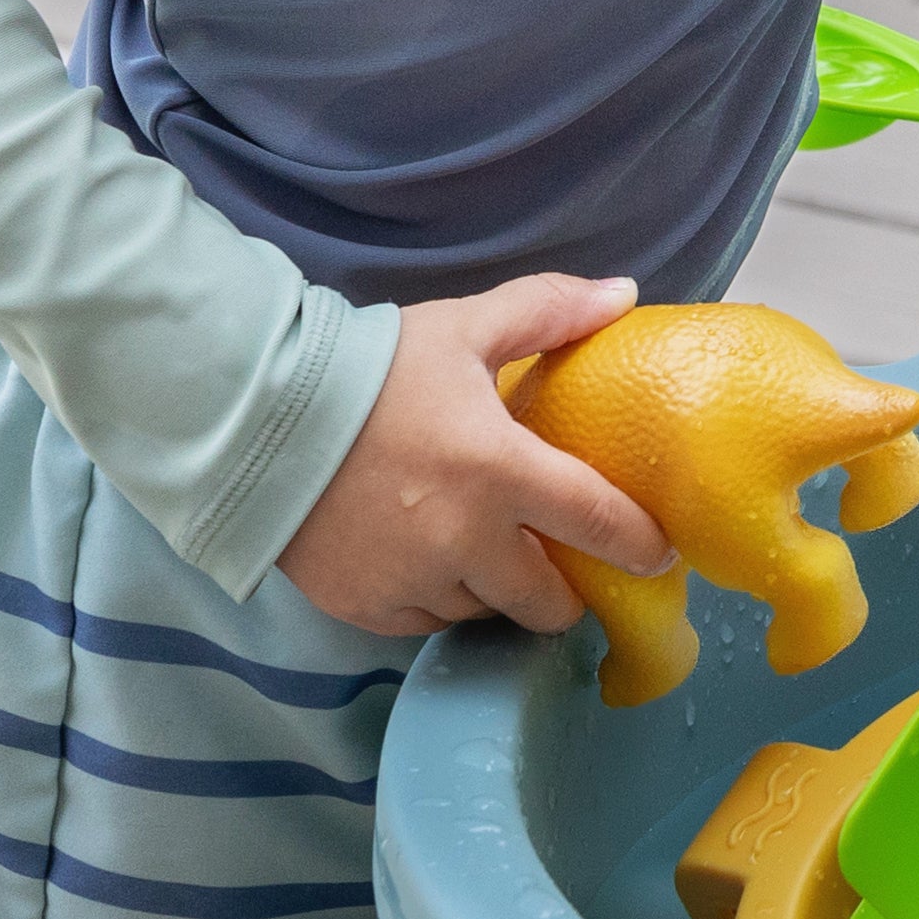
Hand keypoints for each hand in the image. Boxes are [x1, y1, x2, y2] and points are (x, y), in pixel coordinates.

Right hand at [276, 270, 672, 637]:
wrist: (259, 417)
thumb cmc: (374, 369)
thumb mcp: (467, 327)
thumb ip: (550, 312)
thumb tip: (624, 295)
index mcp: (500, 471)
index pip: (596, 522)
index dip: (637, 543)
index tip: (660, 554)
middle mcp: (464, 542)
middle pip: (546, 601)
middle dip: (567, 592)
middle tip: (568, 566)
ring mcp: (414, 584)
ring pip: (486, 613)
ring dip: (499, 592)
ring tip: (496, 555)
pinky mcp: (368, 610)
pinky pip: (429, 623)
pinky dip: (443, 599)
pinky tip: (439, 562)